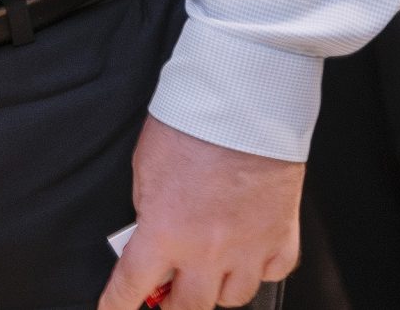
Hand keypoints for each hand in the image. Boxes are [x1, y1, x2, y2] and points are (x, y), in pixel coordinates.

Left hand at [99, 116, 300, 309]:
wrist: (242, 109)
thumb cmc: (189, 129)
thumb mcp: (145, 170)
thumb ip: (148, 210)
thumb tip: (151, 232)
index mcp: (165, 234)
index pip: (133, 286)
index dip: (118, 305)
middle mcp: (207, 252)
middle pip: (190, 307)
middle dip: (173, 306)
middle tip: (166, 296)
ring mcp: (249, 249)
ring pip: (233, 297)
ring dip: (216, 289)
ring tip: (207, 272)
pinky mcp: (281, 237)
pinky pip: (271, 274)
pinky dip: (257, 270)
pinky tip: (246, 256)